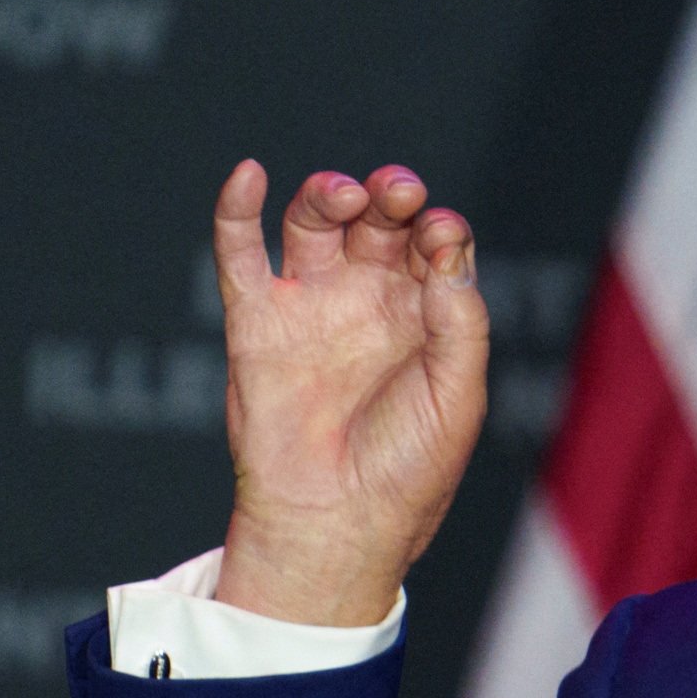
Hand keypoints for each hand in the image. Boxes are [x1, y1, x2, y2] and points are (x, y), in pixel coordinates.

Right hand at [209, 160, 488, 630]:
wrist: (335, 523)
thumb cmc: (407, 473)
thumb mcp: (458, 397)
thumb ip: (460, 321)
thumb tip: (447, 249)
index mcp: (424, 319)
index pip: (434, 246)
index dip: (440, 228)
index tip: (442, 233)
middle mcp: (368, 303)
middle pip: (378, 221)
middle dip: (391, 196)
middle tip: (398, 194)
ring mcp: (311, 307)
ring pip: (316, 223)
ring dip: (329, 193)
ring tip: (347, 195)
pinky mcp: (256, 322)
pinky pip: (238, 253)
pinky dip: (236, 208)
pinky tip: (250, 174)